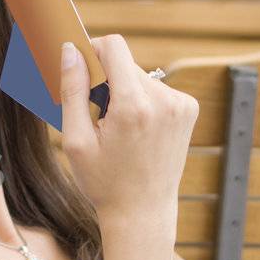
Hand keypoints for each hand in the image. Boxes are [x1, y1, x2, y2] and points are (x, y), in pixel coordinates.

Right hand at [59, 34, 198, 231]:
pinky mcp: (188, 109)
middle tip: (95, 111)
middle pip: (125, 63)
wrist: (142, 212)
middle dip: (106, 79)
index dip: (92, 51)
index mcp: (133, 107)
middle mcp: (164, 100)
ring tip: (116, 126)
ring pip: (140, 76)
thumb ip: (72, 90)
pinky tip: (135, 129)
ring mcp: (181, 104)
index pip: (113, 47)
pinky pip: (156, 89)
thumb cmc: (104, 182)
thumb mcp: (75, 140)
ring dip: (124, 91)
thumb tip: (70, 51)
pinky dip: (141, 100)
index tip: (81, 69)